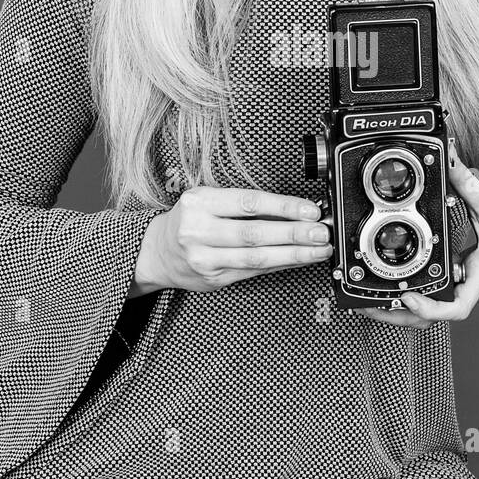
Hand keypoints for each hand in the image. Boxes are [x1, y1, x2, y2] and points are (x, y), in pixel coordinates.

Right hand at [128, 185, 332, 296]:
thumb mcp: (207, 200)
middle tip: (321, 232)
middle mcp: (199, 231)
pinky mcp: (215, 279)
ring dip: (294, 254)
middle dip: (294, 233)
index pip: (249, 203)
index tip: (310, 210)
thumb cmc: (189, 220)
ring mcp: (206, 259)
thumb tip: (292, 208)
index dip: (283, 207)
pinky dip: (281, 265)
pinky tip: (299, 259)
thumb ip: (244, 204)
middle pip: (255, 234)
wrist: (157, 252)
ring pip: (257, 258)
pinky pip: (255, 271)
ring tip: (319, 249)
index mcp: (199, 203)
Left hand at [354, 151, 478, 327]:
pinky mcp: (467, 268)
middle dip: (402, 317)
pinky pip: (440, 285)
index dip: (429, 309)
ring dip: (406, 308)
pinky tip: (400, 280)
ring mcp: (468, 276)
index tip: (407, 297)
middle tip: (372, 307)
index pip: (457, 307)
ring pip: (436, 304)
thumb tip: (448, 160)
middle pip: (436, 316)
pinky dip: (419, 287)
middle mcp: (472, 279)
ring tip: (376, 299)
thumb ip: (466, 181)